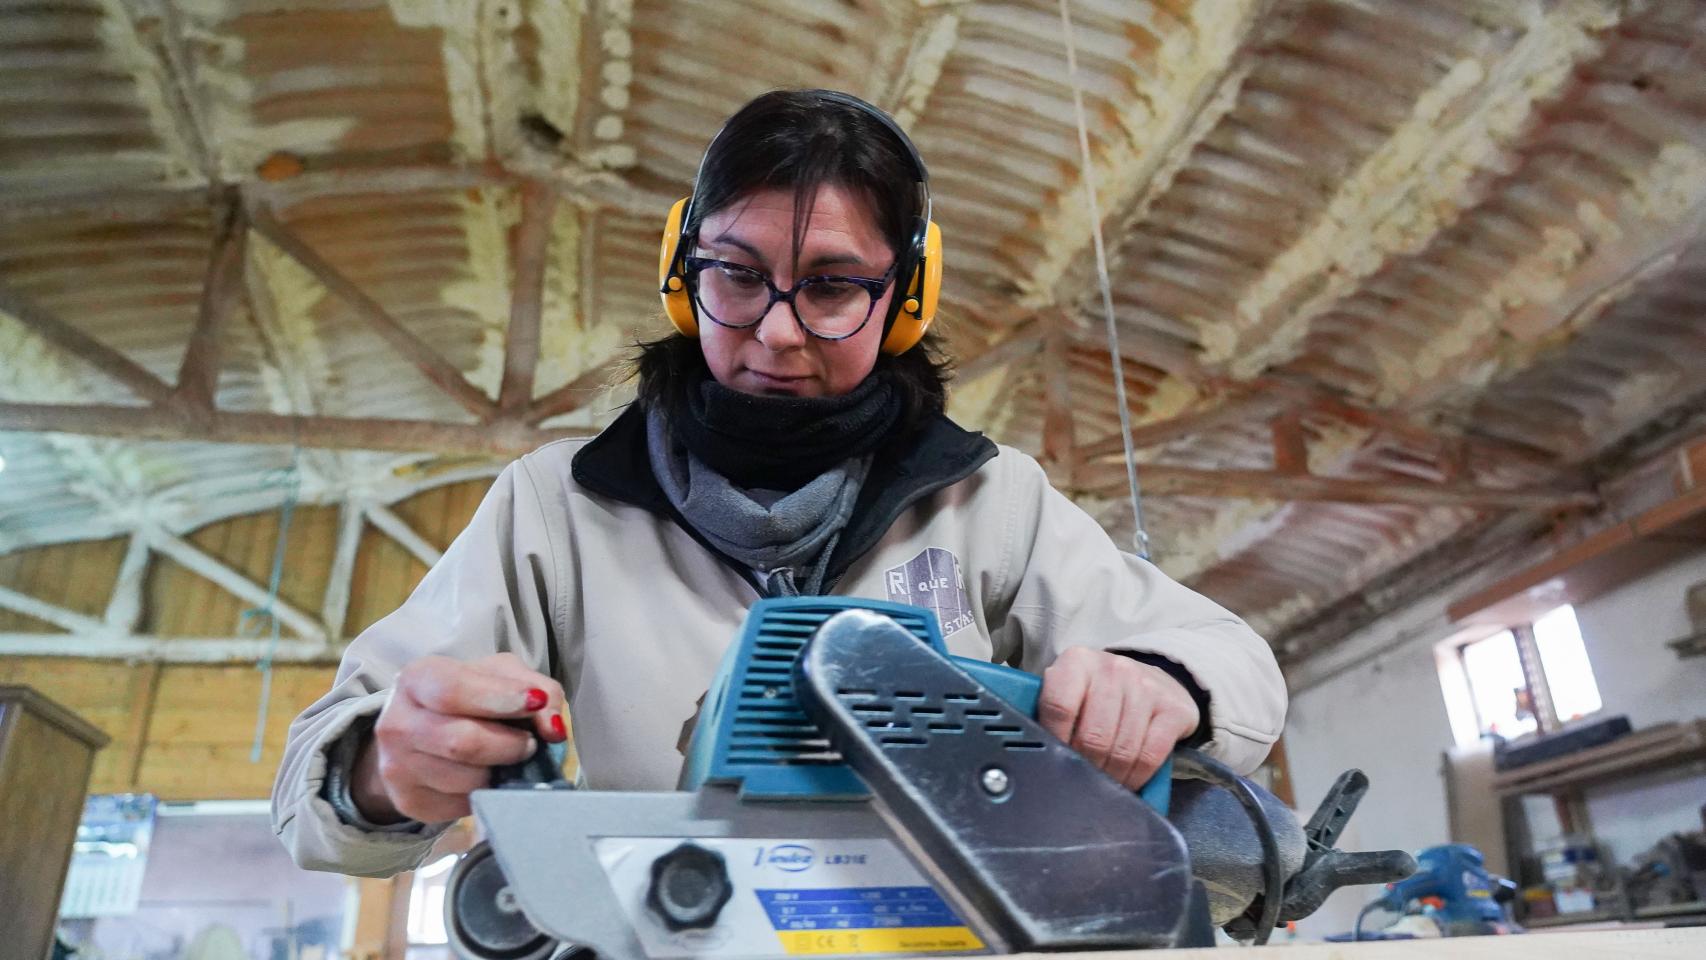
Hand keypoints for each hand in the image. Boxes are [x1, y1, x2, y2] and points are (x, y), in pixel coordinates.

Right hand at [351, 653, 566, 822]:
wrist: (424, 731)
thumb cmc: (470, 697)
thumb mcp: (503, 676)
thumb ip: (537, 689)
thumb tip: (553, 729)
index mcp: (417, 679)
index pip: (454, 690)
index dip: (500, 698)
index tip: (535, 702)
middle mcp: (397, 723)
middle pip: (461, 742)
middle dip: (509, 744)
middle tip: (528, 743)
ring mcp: (397, 766)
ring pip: (466, 780)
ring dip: (501, 772)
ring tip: (506, 758)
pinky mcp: (409, 802)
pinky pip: (463, 805)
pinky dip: (488, 793)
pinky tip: (487, 775)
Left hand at [1038, 647, 1198, 789]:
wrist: (1155, 680)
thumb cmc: (1100, 693)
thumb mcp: (1071, 690)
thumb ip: (1050, 713)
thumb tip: (1031, 751)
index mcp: (1077, 661)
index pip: (1059, 706)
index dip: (1054, 741)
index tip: (1054, 760)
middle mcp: (1113, 669)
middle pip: (1093, 736)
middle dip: (1085, 767)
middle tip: (1081, 780)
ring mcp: (1146, 687)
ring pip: (1122, 750)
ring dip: (1111, 778)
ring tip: (1103, 784)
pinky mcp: (1174, 709)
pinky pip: (1150, 755)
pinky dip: (1137, 776)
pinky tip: (1127, 780)